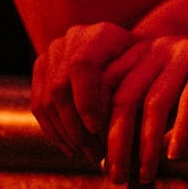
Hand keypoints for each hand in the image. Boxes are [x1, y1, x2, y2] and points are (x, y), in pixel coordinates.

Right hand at [31, 22, 137, 163]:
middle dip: (76, 127)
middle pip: (61, 88)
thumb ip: (137, 86)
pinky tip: (71, 148)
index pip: (83, 67)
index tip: (96, 131)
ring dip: (65, 134)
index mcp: (101, 34)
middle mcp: (73, 38)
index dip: (86, 101)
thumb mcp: (149, 70)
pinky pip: (38, 104)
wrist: (131, 49)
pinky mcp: (41, 66)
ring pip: (47, 100)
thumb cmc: (148, 65)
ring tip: (85, 154)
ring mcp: (53, 52)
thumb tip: (123, 125)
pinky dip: (53, 130)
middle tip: (95, 153)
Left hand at [99, 30, 187, 182]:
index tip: (98, 161)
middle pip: (124, 99)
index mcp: (145, 52)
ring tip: (145, 176)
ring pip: (154, 103)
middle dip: (116, 144)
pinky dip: (181, 130)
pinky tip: (176, 155)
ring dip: (146, 146)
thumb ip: (153, 120)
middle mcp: (161, 47)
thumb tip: (119, 159)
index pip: (105, 91)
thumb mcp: (180, 98)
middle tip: (115, 177)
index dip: (96, 127)